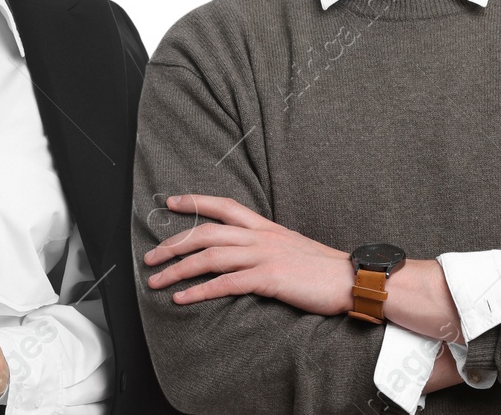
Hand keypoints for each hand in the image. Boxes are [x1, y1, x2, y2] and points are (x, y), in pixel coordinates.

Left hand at [142, 194, 353, 314]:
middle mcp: (260, 237)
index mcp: (265, 227)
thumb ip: (266, 246)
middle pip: (206, 233)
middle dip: (173, 244)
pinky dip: (200, 291)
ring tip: (155, 281)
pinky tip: (183, 299)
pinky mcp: (269, 278)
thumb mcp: (291, 247)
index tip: (170, 202)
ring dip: (177, 269)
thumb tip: (244, 254)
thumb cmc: (323, 269)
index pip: (223, 206)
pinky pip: (226, 283)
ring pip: (209, 257)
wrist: (351, 279)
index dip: (195, 201)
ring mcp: (264, 256)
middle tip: (149, 257)